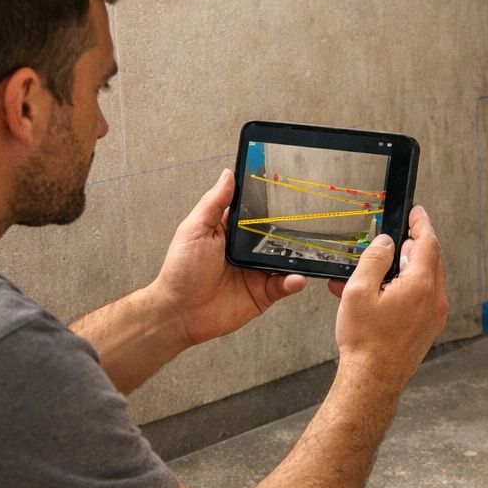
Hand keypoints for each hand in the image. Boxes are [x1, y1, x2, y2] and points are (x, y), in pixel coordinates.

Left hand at [149, 169, 307, 347]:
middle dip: (292, 229)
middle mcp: (247, 250)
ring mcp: (257, 271)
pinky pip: (285, 285)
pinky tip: (296, 277)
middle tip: (307, 221)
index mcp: (231, 232)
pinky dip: (293, 281)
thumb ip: (213, 203)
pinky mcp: (263, 293)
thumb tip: (227, 175)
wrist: (180, 312)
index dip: (269, 201)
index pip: (255, 211)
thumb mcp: (195, 230)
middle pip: (277, 235)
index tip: (286, 188)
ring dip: (297, 256)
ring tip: (307, 251)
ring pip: (286, 260)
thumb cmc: (180, 271)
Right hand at [332, 205, 448, 386]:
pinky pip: (422, 297)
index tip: (417, 212)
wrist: (373, 379)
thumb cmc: (365, 341)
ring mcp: (434, 315)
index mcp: (421, 286)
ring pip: (426, 279)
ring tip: (376, 271)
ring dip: (405, 268)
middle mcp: (434, 300)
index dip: (421, 223)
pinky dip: (405, 288)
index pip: (427, 242)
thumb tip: (385, 243)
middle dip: (412, 245)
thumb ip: (374, 260)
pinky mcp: (429, 328)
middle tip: (395, 238)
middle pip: (430, 259)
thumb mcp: (359, 291)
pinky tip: (380, 294)